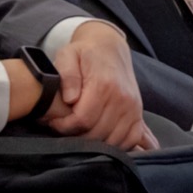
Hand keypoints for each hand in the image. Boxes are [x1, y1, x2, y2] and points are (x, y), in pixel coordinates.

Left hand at [43, 22, 157, 150]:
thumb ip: (67, 75)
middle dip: (76, 136)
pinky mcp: (138, 114)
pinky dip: (116, 145)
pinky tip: (100, 139)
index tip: (54, 122)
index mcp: (104, 84)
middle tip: (64, 127)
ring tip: (79, 131)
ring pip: (113, 141)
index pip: (83, 119)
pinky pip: (130, 140)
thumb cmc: (85, 52)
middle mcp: (123, 99)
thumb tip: (70, 98)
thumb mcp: (68, 55)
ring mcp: (133, 108)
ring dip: (94, 143)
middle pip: (97, 134)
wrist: (109, 47)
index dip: (65, 126)